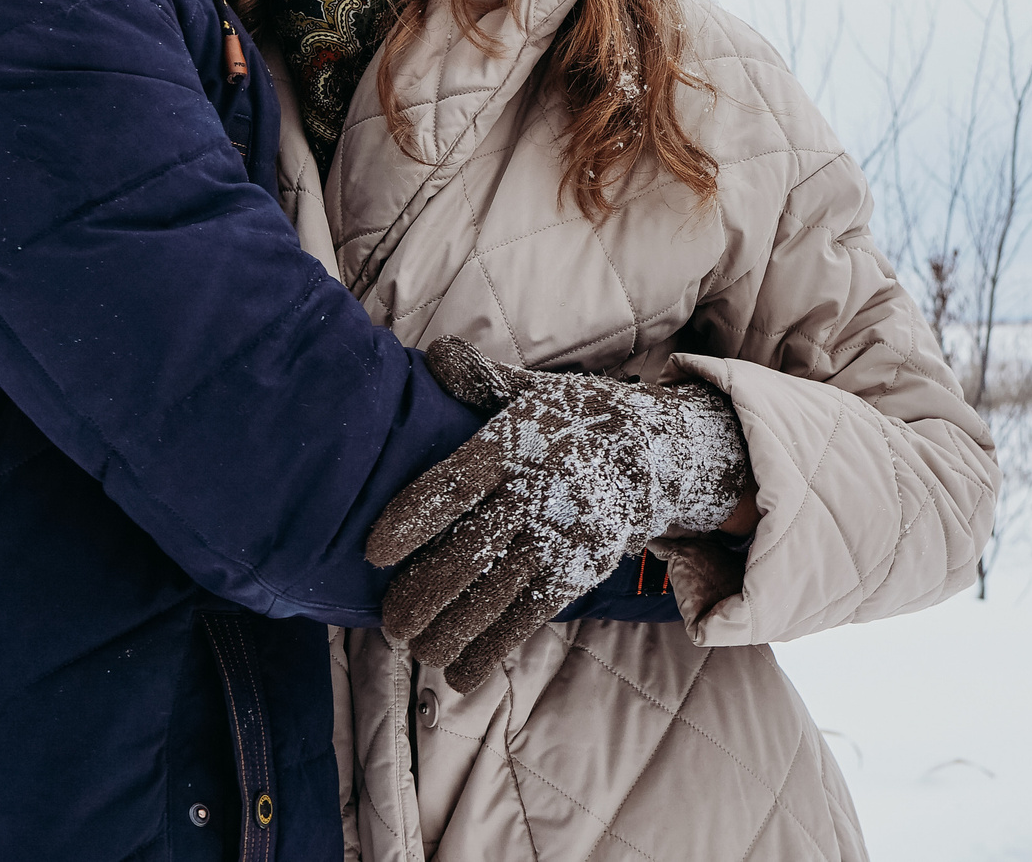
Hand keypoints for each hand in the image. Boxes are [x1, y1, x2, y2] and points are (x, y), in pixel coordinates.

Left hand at [365, 336, 751, 692]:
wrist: (658, 453)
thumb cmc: (571, 420)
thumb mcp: (531, 391)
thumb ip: (480, 381)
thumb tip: (436, 358)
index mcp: (518, 442)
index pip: (456, 483)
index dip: (412, 518)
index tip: (373, 551)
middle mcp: (543, 491)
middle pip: (473, 548)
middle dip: (425, 591)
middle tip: (389, 622)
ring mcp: (565, 534)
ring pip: (499, 590)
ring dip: (452, 627)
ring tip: (414, 648)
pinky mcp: (582, 569)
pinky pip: (533, 615)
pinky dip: (495, 648)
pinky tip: (460, 673)